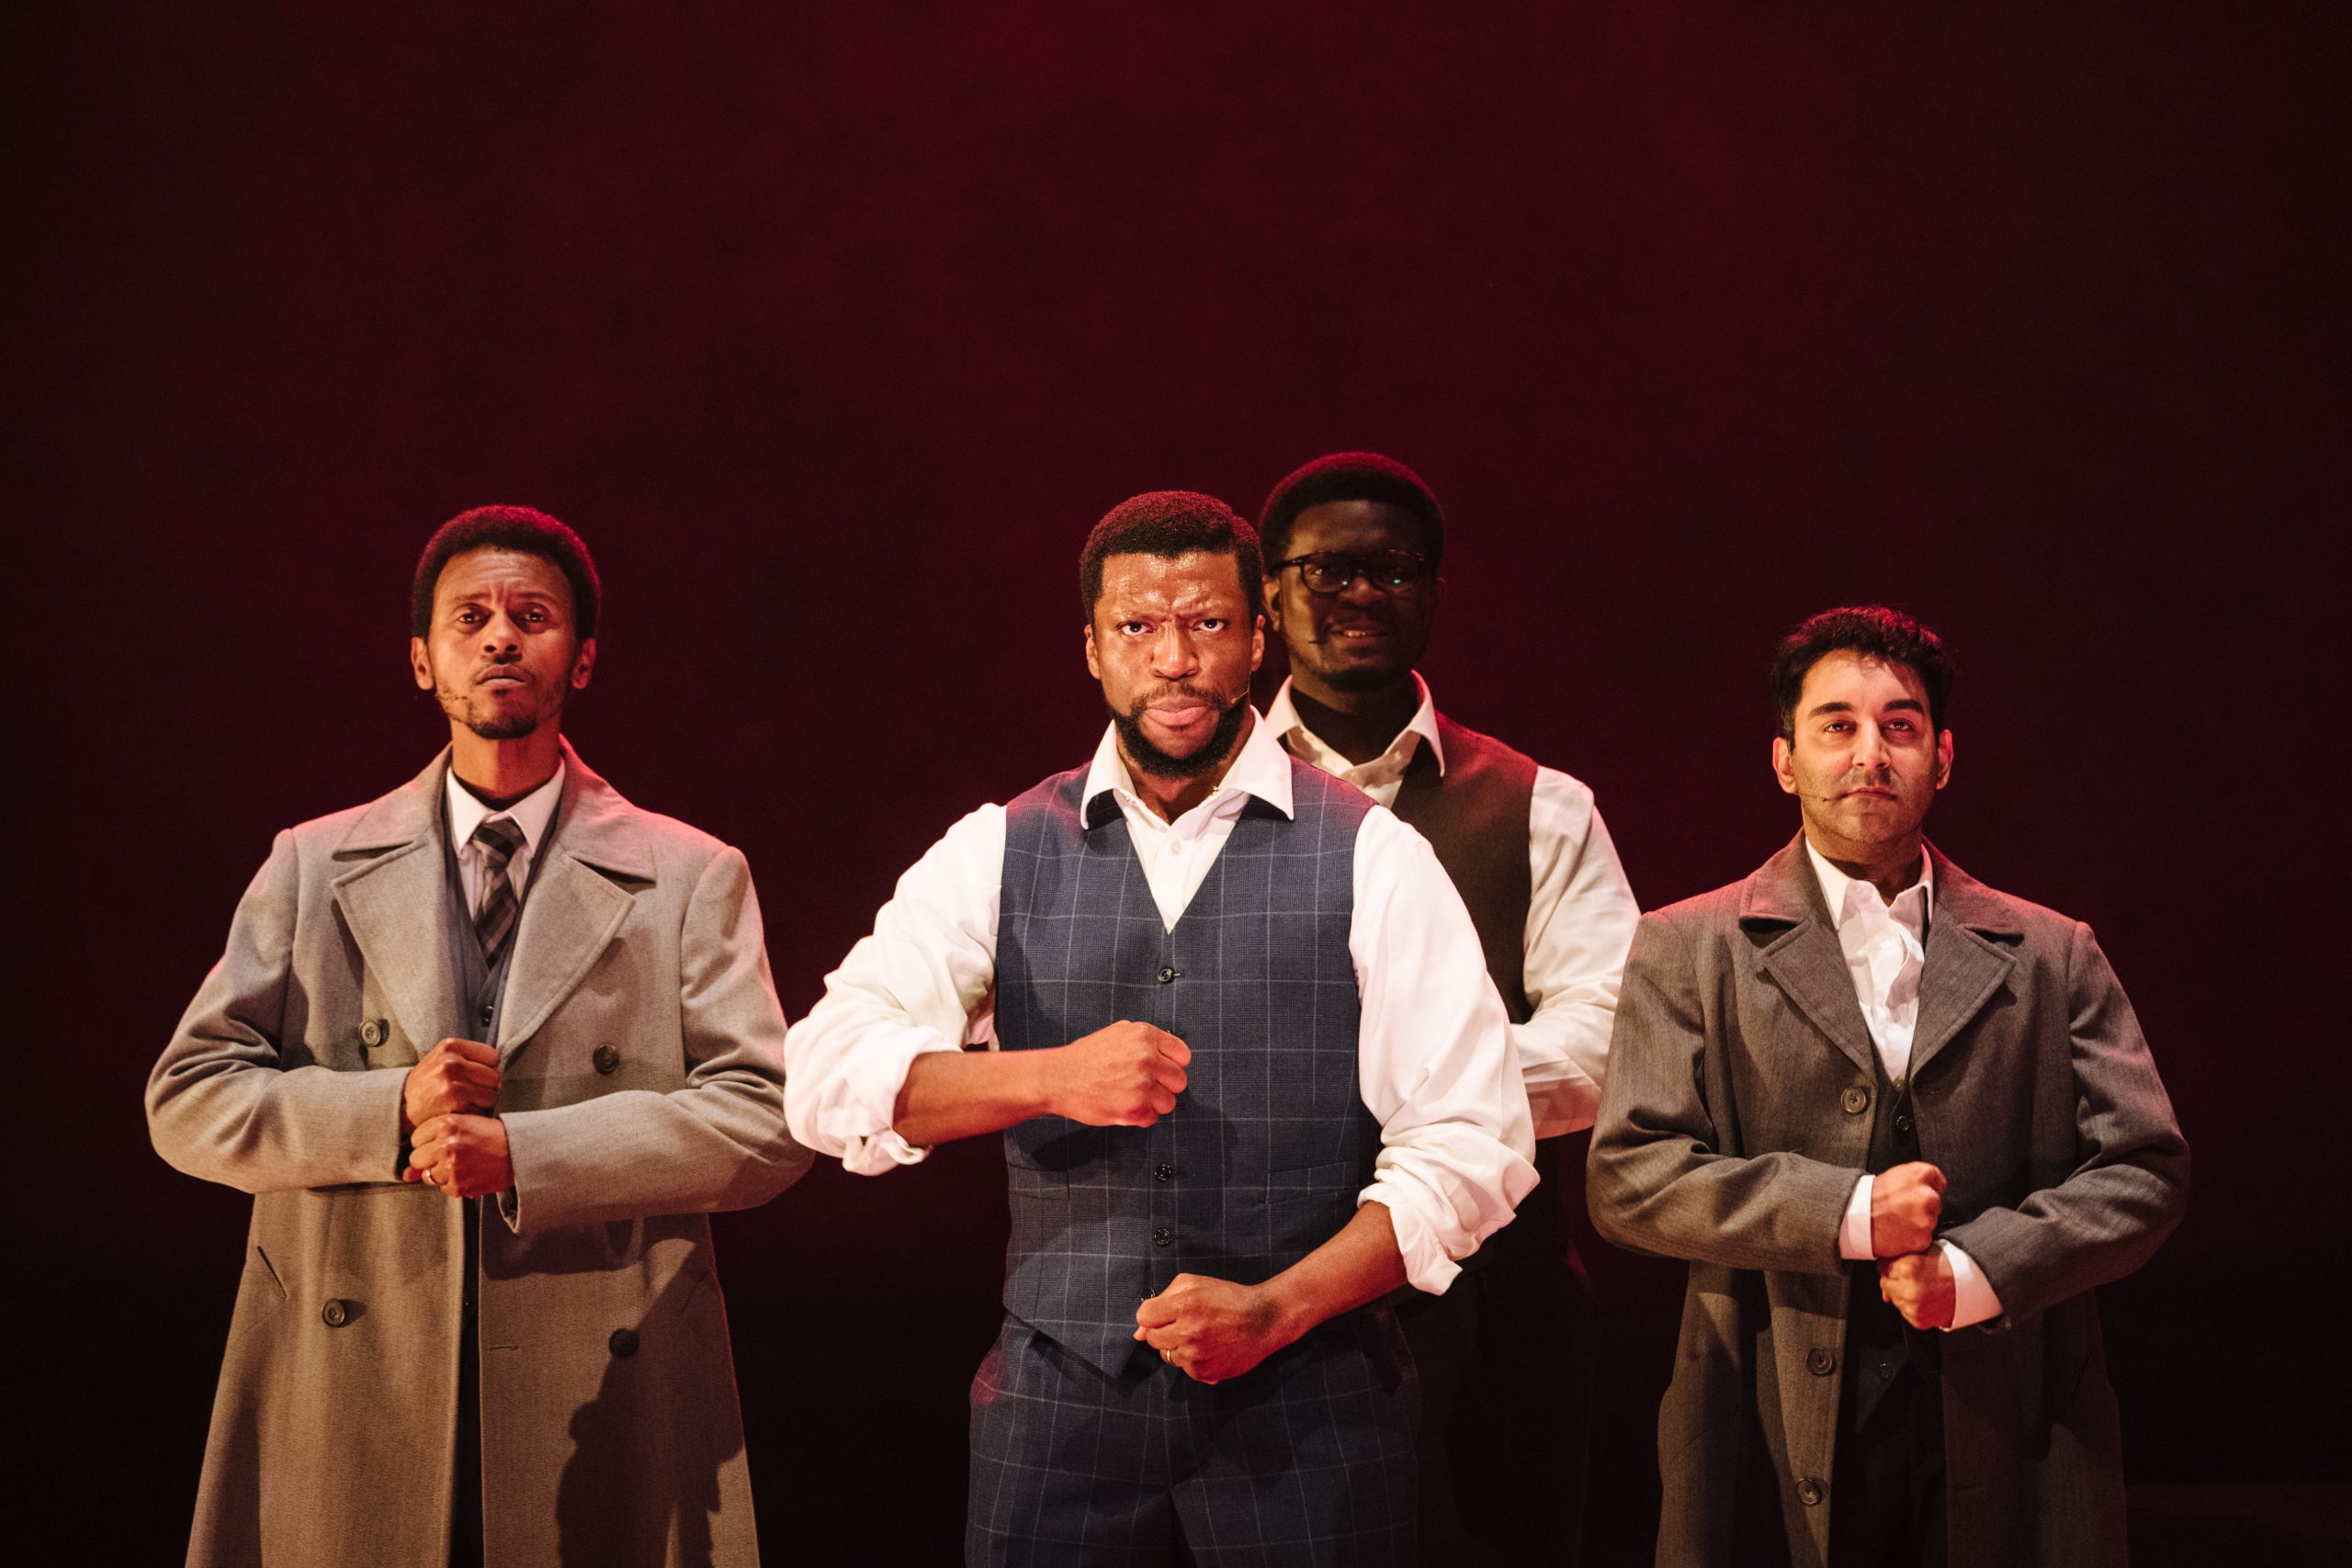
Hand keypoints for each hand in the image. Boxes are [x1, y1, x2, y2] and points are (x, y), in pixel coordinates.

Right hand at [402, 1038, 501, 1132]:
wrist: (401, 1106)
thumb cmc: (427, 1082)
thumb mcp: (441, 1057)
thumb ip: (468, 1055)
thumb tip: (499, 1065)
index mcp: (450, 1046)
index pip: (493, 1056)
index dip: (487, 1068)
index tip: (475, 1075)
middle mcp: (451, 1063)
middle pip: (495, 1077)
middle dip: (487, 1086)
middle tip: (470, 1091)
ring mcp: (453, 1084)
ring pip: (492, 1096)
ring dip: (482, 1102)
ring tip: (464, 1101)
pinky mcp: (454, 1105)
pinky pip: (482, 1111)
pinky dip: (474, 1114)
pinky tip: (459, 1111)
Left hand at [403, 1113, 513, 1197]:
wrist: (520, 1151)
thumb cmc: (492, 1135)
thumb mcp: (463, 1126)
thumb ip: (432, 1141)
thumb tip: (405, 1175)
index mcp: (446, 1123)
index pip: (416, 1138)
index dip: (429, 1141)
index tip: (444, 1141)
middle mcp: (446, 1143)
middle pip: (416, 1158)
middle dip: (429, 1159)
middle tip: (451, 1155)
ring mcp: (452, 1165)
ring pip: (427, 1176)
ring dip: (441, 1173)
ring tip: (462, 1164)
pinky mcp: (458, 1184)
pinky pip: (442, 1188)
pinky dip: (453, 1183)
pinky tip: (469, 1172)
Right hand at [1041, 1022, 1189, 1126]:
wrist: (1058, 1078)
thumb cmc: (1083, 1058)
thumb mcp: (1116, 1033)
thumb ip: (1143, 1039)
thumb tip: (1166, 1049)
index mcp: (1144, 1036)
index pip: (1182, 1055)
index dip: (1173, 1065)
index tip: (1165, 1071)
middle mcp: (1146, 1058)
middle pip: (1180, 1080)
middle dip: (1166, 1086)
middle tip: (1148, 1087)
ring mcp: (1142, 1084)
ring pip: (1169, 1102)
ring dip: (1154, 1104)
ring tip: (1133, 1097)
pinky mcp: (1134, 1108)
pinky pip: (1152, 1118)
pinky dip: (1140, 1116)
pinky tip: (1123, 1106)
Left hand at [1134, 1272, 1294, 1383]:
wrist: (1264, 1320)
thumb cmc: (1228, 1298)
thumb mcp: (1195, 1283)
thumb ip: (1162, 1300)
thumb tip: (1138, 1332)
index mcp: (1184, 1305)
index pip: (1143, 1317)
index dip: (1154, 1314)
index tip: (1167, 1313)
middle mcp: (1189, 1332)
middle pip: (1152, 1339)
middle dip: (1165, 1330)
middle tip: (1187, 1323)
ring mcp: (1196, 1356)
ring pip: (1167, 1355)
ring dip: (1178, 1346)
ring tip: (1202, 1335)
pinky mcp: (1204, 1373)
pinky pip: (1184, 1368)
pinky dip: (1193, 1360)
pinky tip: (1211, 1348)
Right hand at [1870, 1161, 1945, 1256]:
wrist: (1855, 1218)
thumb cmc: (1872, 1196)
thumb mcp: (1895, 1175)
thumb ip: (1915, 1178)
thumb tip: (1930, 1184)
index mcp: (1920, 1174)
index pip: (1939, 1181)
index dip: (1928, 1188)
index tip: (1916, 1194)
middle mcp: (1927, 1195)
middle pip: (1935, 1203)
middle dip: (1924, 1207)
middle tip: (1903, 1209)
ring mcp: (1926, 1218)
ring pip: (1930, 1221)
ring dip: (1919, 1223)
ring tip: (1898, 1221)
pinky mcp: (1923, 1237)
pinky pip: (1924, 1238)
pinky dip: (1914, 1238)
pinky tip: (1899, 1233)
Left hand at [1877, 1248, 1955, 1328]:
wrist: (1971, 1284)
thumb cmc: (1947, 1266)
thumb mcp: (1921, 1252)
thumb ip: (1898, 1259)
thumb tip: (1882, 1276)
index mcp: (1906, 1268)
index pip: (1881, 1266)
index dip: (1890, 1265)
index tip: (1900, 1266)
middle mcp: (1907, 1289)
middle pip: (1885, 1284)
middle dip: (1895, 1280)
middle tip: (1913, 1278)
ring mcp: (1913, 1307)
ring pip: (1893, 1299)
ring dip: (1902, 1294)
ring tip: (1921, 1288)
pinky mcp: (1918, 1320)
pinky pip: (1904, 1313)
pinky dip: (1911, 1307)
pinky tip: (1924, 1298)